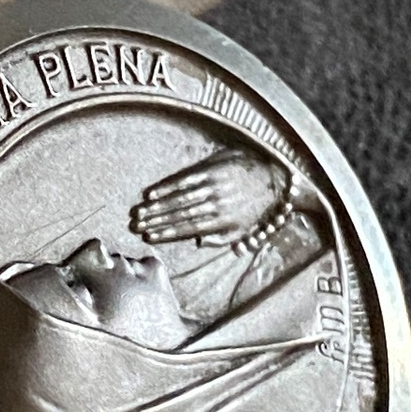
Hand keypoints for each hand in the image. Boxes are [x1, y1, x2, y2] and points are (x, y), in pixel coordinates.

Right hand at [131, 148, 283, 245]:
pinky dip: (168, 187)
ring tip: (139, 212)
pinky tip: (152, 193)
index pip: (188, 228)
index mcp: (222, 221)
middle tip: (135, 224)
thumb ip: (221, 238)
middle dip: (155, 221)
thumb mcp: (244, 229)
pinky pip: (186, 180)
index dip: (167, 233)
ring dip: (157, 206)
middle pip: (179, 214)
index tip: (148, 236)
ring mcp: (213, 186)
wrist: (275, 178)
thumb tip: (198, 242)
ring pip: (180, 199)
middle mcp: (215, 205)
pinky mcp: (212, 170)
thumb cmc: (257, 207)